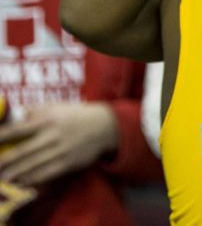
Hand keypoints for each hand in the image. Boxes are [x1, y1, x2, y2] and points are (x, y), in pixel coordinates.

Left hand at [0, 103, 117, 185]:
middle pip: (23, 152)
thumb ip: (34, 111)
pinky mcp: (69, 163)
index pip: (18, 130)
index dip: (1, 137)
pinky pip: (47, 174)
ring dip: (16, 174)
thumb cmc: (75, 115)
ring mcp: (61, 151)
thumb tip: (11, 116)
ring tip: (3, 178)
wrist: (104, 126)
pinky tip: (22, 182)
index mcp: (47, 120)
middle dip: (5, 161)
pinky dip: (33, 179)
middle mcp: (53, 136)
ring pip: (33, 166)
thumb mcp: (56, 107)